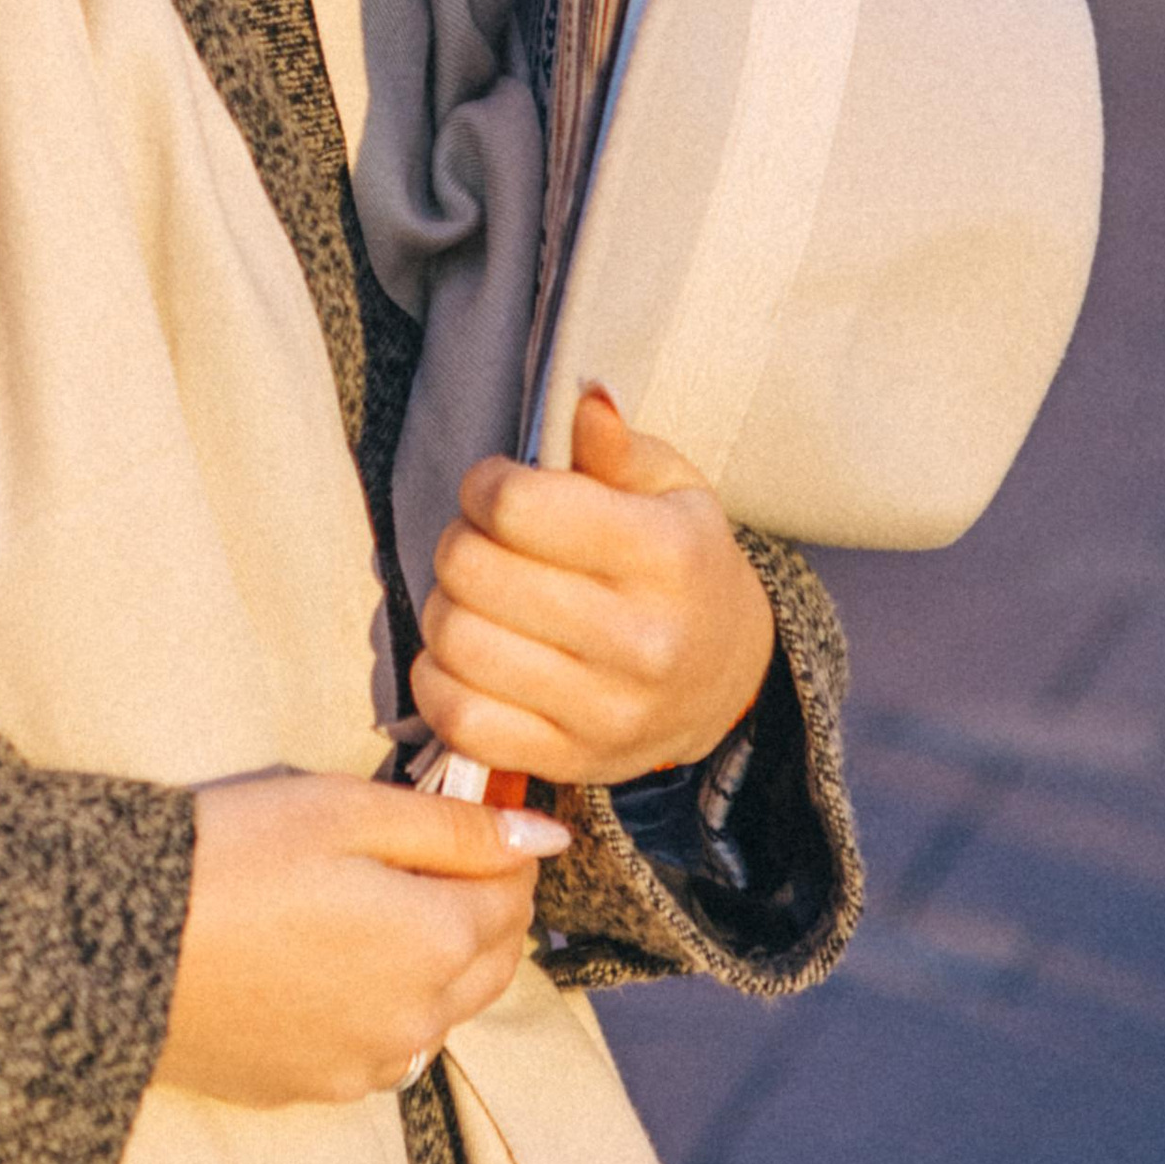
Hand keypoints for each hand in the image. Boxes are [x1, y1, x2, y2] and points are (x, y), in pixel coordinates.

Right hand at [152, 769, 566, 1109]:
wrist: (117, 947)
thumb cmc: (233, 856)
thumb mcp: (347, 812)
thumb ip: (454, 829)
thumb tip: (545, 839)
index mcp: (437, 945)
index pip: (515, 897)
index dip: (502, 848)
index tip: (472, 814)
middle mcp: (417, 1022)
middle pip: (490, 962)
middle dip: (482, 906)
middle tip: (435, 852)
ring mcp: (365, 1065)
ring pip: (438, 1010)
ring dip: (436, 959)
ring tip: (378, 901)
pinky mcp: (312, 1088)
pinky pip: (380, 1045)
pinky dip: (382, 1002)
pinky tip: (332, 960)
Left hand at [409, 386, 776, 788]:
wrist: (725, 679)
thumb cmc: (682, 563)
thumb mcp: (671, 487)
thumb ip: (617, 444)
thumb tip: (585, 401)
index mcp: (665, 556)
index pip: (518, 507)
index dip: (486, 484)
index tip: (497, 488)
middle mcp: (641, 641)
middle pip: (473, 571)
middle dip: (460, 541)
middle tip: (483, 541)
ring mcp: (606, 712)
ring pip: (457, 642)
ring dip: (445, 607)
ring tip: (477, 596)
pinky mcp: (570, 762)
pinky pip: (459, 720)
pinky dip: (439, 680)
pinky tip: (468, 654)